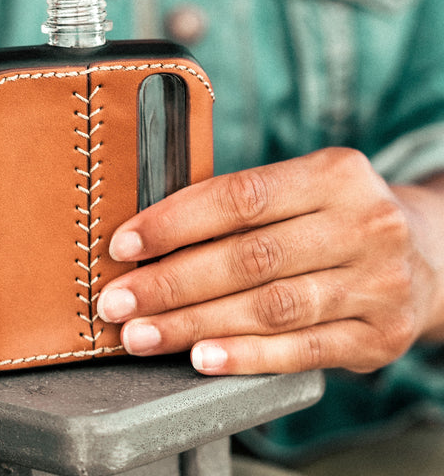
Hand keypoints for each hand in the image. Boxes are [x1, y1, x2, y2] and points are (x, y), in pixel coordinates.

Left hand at [97, 148, 443, 374]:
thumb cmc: (334, 216)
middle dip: (172, 282)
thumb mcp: (301, 189)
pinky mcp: (378, 337)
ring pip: (270, 307)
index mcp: (334, 174)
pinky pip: (301, 350)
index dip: (175, 222)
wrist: (425, 255)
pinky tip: (202, 358)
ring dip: (195, 324)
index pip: (240, 196)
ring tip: (143, 334)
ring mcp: (376, 284)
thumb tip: (150, 233)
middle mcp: (363, 225)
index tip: (125, 245)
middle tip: (119, 300)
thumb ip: (239, 206)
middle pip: (250, 257)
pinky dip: (246, 356)